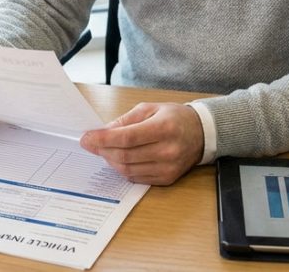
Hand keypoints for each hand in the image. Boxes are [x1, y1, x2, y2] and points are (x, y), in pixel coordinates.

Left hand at [79, 102, 203, 184]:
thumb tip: (103, 132)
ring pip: (128, 170)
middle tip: (91, 143)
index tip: (86, 138)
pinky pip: (137, 178)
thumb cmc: (174, 118)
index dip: (102, 139)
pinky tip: (120, 159)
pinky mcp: (167, 179)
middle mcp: (168, 150)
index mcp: (164, 128)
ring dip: (111, 160)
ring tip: (105, 150)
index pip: (126, 138)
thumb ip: (125, 120)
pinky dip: (124, 169)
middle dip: (102, 150)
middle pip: (125, 156)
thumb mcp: (150, 109)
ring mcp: (168, 168)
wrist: (201, 134)